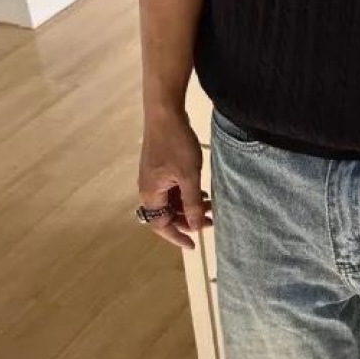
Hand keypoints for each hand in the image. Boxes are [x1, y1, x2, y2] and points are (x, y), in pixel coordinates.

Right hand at [138, 105, 212, 249]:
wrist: (165, 113)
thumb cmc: (175, 144)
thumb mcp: (189, 177)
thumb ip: (192, 204)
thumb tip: (197, 226)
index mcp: (151, 194)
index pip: (161, 225)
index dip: (178, 236)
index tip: (194, 245)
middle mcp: (148, 189)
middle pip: (166, 215)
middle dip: (188, 220)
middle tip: (210, 221)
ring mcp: (153, 178)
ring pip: (171, 202)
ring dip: (189, 207)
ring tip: (210, 206)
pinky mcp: (160, 168)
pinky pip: (172, 189)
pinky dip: (186, 194)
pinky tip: (201, 192)